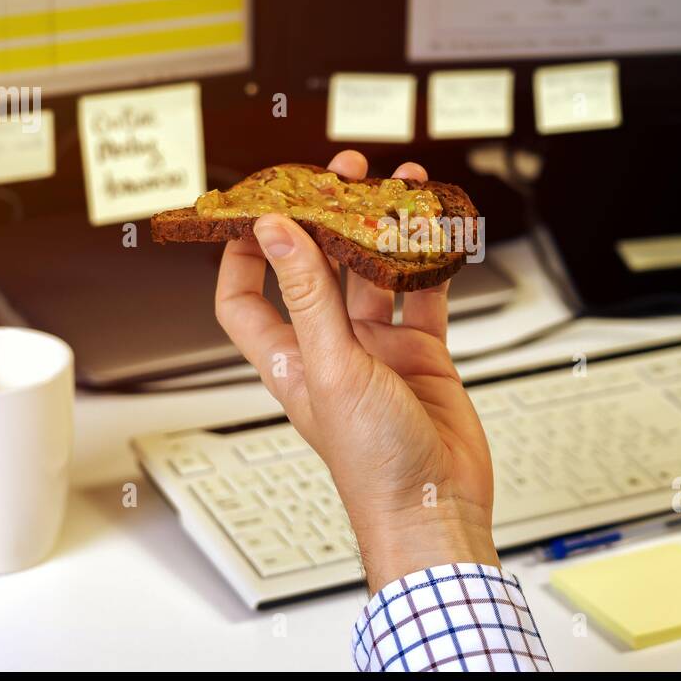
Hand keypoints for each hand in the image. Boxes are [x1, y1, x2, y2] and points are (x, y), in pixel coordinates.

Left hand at [214, 150, 499, 592]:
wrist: (436, 505)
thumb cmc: (374, 465)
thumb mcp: (331, 370)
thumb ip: (308, 297)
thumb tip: (278, 235)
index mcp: (290, 358)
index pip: (245, 299)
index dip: (244, 253)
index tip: (256, 208)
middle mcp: (330, 348)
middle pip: (318, 268)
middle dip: (328, 219)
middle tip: (342, 175)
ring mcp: (378, 349)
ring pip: (374, 271)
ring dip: (384, 229)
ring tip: (397, 187)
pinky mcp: (422, 352)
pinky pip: (421, 291)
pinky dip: (429, 259)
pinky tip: (434, 231)